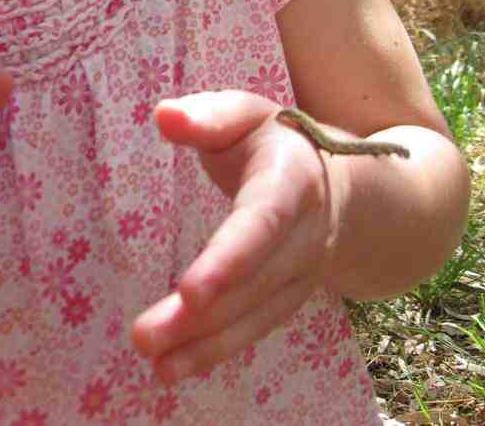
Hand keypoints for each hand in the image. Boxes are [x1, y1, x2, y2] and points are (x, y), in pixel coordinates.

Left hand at [131, 90, 345, 384]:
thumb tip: (164, 115)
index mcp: (292, 181)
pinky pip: (252, 330)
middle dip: (202, 314)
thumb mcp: (247, 115)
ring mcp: (299, 274)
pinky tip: (171, 370)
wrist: (341, 183)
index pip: (263, 223)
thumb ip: (209, 116)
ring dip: (202, 343)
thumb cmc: (275, 142)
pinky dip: (213, 353)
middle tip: (144, 336)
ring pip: (253, 315)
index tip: (189, 291)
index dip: (231, 259)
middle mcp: (302, 235)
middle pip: (254, 281)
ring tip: (152, 362)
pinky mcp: (285, 299)